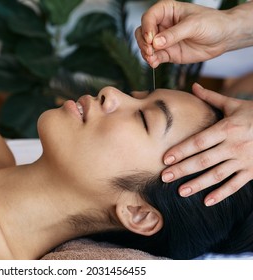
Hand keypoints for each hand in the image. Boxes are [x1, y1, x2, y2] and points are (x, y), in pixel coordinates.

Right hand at [135, 0, 235, 67]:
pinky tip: (154, 64)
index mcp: (167, 11)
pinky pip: (154, 57)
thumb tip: (156, 43)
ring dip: (145, 53)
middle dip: (143, 42)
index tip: (151, 39)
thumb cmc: (212, 23)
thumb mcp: (194, 25)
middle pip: (142, 32)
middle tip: (150, 50)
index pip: (149, 17)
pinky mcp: (167, 53)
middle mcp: (162, 25)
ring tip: (152, 58)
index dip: (147, 27)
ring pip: (145, 45)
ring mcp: (164, 40)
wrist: (224, 37)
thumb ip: (174, 34)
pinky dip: (152, 61)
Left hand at [161, 83, 252, 205]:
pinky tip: (207, 201)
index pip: (199, 141)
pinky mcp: (252, 172)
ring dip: (198, 184)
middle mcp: (234, 145)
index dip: (182, 150)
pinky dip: (222, 194)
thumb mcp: (234, 104)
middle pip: (204, 160)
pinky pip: (235, 185)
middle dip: (183, 169)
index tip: (165, 159)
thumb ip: (212, 98)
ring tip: (180, 191)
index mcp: (227, 128)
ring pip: (217, 175)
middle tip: (165, 177)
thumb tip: (193, 86)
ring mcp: (244, 160)